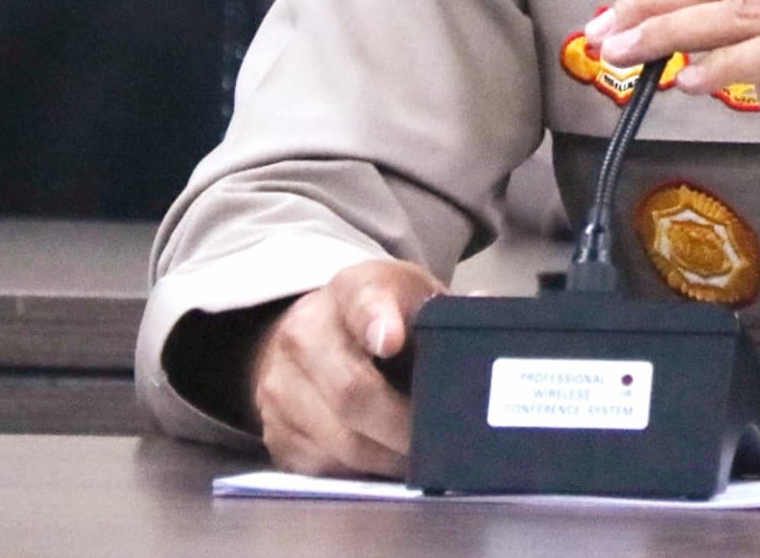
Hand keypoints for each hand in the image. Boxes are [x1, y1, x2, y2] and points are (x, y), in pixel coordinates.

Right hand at [248, 258, 445, 476]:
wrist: (316, 333)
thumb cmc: (385, 318)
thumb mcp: (415, 298)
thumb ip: (449, 308)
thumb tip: (485, 305)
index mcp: (351, 288)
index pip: (362, 301)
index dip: (377, 320)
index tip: (392, 341)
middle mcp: (303, 331)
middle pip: (351, 390)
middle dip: (402, 425)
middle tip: (438, 441)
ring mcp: (280, 384)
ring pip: (340, 439)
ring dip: (388, 457)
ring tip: (421, 457)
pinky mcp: (274, 432)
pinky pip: (325, 465)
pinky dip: (364, 471)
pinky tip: (388, 462)